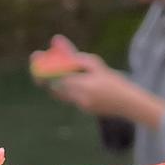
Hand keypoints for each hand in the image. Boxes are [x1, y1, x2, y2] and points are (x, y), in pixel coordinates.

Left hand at [47, 36, 164, 128]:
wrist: (128, 103)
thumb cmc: (115, 81)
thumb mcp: (98, 66)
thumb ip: (80, 60)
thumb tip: (65, 55)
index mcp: (84, 85)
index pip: (58, 78)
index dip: (44, 70)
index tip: (36, 59)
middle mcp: (80, 98)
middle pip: (55, 87)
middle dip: (45, 77)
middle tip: (36, 65)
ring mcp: (81, 105)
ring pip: (60, 94)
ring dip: (53, 83)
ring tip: (47, 72)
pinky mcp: (84, 109)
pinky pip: (69, 97)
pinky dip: (64, 88)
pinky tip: (63, 81)